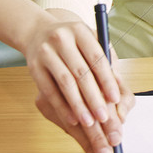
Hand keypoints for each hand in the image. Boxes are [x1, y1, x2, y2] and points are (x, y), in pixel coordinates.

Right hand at [25, 10, 134, 152]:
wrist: (38, 32)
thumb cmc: (72, 42)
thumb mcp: (90, 43)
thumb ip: (106, 63)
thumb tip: (119, 90)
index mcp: (80, 31)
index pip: (97, 57)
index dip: (107, 80)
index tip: (115, 98)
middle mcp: (62, 39)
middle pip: (81, 72)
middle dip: (94, 98)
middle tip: (104, 117)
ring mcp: (46, 52)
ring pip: (65, 83)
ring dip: (78, 105)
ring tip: (89, 122)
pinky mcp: (34, 67)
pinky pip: (49, 90)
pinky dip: (62, 107)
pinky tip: (71, 119)